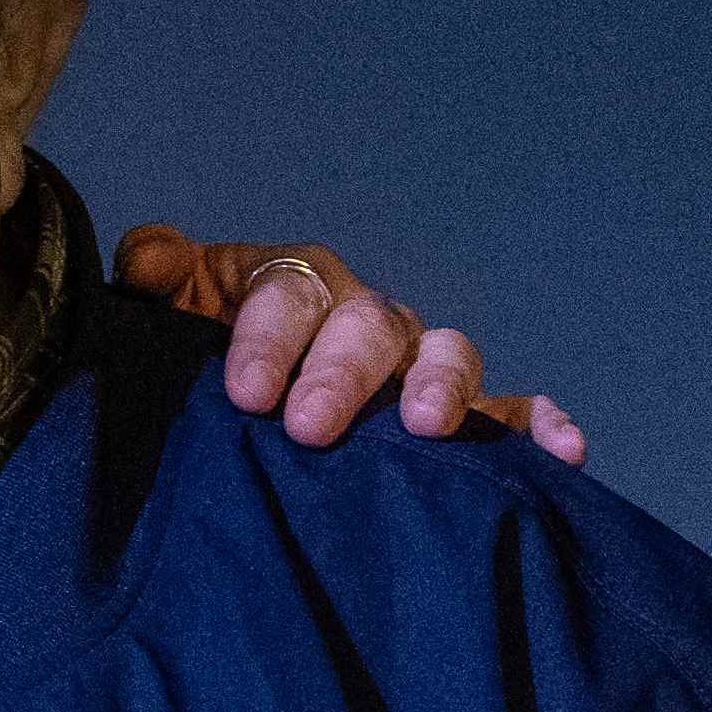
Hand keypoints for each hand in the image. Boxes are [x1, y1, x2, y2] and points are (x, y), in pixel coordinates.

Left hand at [119, 222, 588, 461]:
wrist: (228, 417)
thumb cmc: (198, 364)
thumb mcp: (162, 319)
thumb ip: (156, 280)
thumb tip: (149, 261)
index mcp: (290, 286)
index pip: (287, 293)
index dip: (269, 339)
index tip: (246, 396)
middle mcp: (359, 320)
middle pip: (370, 326)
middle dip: (343, 374)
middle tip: (309, 427)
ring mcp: (412, 368)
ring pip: (447, 356)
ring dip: (444, 386)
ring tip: (427, 427)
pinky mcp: (456, 418)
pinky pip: (509, 415)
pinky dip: (538, 426)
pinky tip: (563, 450)